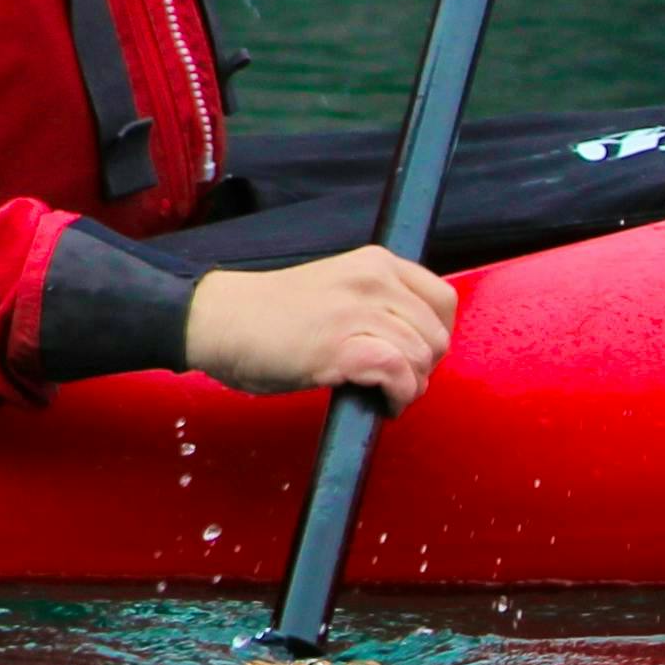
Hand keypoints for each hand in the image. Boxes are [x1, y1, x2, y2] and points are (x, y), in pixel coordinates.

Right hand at [183, 247, 457, 407]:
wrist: (220, 320)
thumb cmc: (271, 313)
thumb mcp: (337, 288)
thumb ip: (377, 301)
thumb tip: (417, 341)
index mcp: (373, 262)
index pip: (443, 299)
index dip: (435, 334)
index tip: (412, 352)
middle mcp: (372, 280)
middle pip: (437, 336)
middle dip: (423, 367)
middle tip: (392, 380)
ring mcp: (357, 312)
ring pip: (422, 357)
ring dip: (410, 387)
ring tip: (382, 393)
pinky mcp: (342, 347)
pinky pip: (399, 374)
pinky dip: (397, 396)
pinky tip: (381, 403)